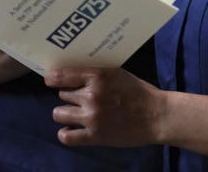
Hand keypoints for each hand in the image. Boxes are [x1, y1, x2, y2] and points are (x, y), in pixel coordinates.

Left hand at [44, 67, 164, 147]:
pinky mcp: (95, 136)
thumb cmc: (137, 92)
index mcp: (97, 76)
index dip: (52, 78)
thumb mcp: (116, 73)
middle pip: (62, 94)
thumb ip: (95, 73)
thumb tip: (72, 72)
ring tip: (74, 113)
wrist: (156, 115)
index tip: (51, 80)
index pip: (60, 76)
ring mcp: (92, 117)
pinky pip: (67, 137)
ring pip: (59, 113)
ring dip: (65, 113)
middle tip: (81, 98)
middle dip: (69, 96)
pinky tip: (70, 130)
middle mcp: (91, 96)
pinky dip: (65, 134)